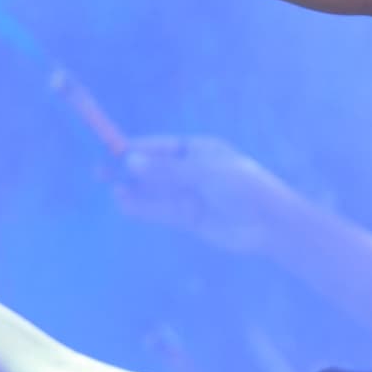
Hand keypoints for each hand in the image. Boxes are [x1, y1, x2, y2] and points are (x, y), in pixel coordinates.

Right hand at [112, 132, 304, 252]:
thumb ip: (169, 171)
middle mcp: (192, 170)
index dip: (136, 147)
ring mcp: (190, 194)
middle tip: (100, 168)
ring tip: (111, 188)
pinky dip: (143, 207)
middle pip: (154, 168)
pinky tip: (124, 203)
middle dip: (129, 168)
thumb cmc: (246, 188)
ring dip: (133, 190)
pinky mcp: (190, 217)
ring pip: (155, 191)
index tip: (112, 148)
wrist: (271, 225)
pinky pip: (161, 210)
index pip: (161, 146)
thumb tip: (132, 161)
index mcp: (200, 149)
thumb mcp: (207, 174)